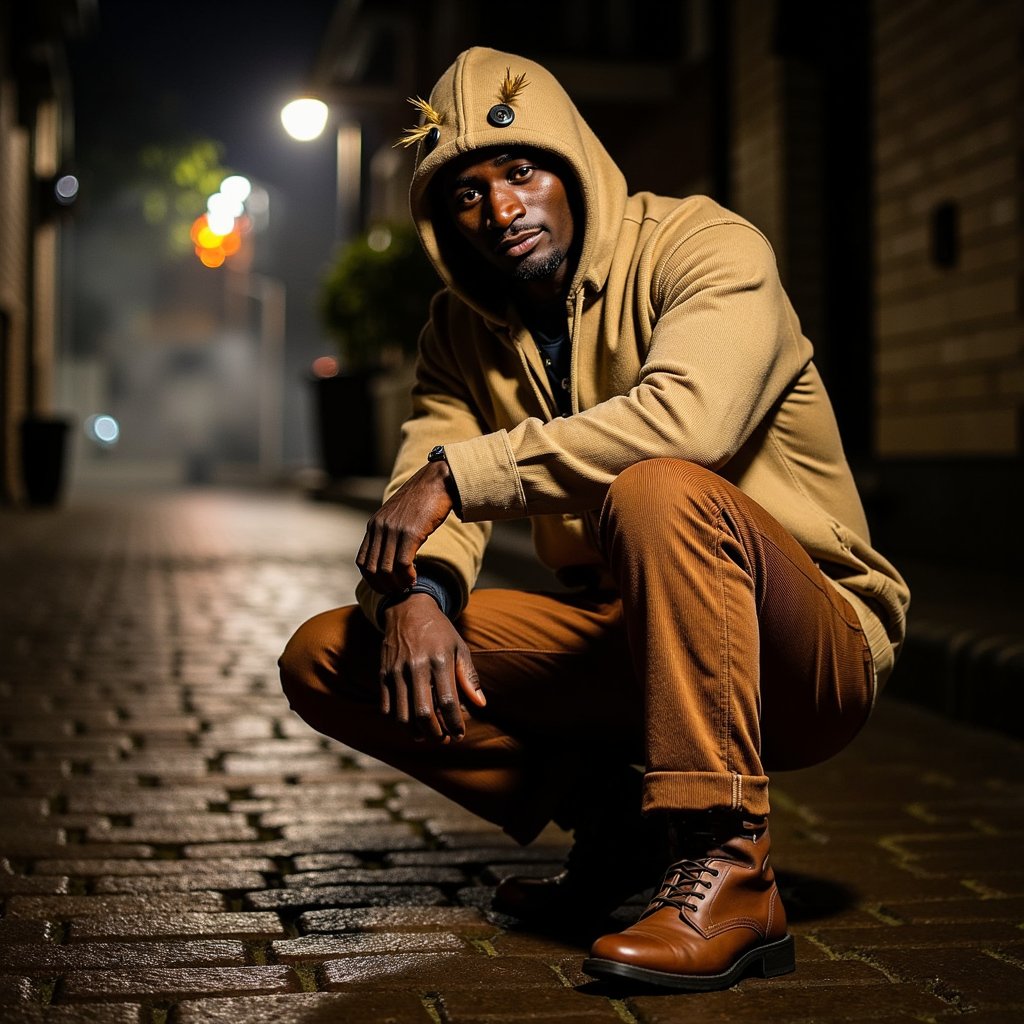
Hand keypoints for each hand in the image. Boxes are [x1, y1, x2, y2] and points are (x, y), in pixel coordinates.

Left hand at [357, 461, 453, 593]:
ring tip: (408, 585)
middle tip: (399, 590)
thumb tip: (390, 555)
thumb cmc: (422, 499)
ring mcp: (394, 529)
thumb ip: (390, 532)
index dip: (371, 580)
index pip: (362, 562)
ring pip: (386, 570)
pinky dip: (407, 576)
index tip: (387, 586)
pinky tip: (415, 577)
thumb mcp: (398, 515)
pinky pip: (402, 564)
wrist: (437, 480)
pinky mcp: (411, 532)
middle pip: (372, 570)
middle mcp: (380, 527)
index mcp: (374, 525)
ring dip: (397, 584)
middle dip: (384, 586)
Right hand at [379, 594, 485, 741]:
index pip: (448, 702)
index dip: (455, 724)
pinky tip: (410, 722)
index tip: (460, 734)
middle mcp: (416, 667)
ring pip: (402, 716)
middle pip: (424, 714)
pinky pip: (387, 708)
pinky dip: (398, 721)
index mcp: (440, 660)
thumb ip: (469, 677)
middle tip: (444, 740)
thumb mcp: (459, 647)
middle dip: (436, 735)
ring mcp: (396, 671)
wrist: (407, 609)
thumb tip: (480, 704)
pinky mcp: (383, 674)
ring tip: (427, 736)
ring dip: (416, 733)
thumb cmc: (439, 631)